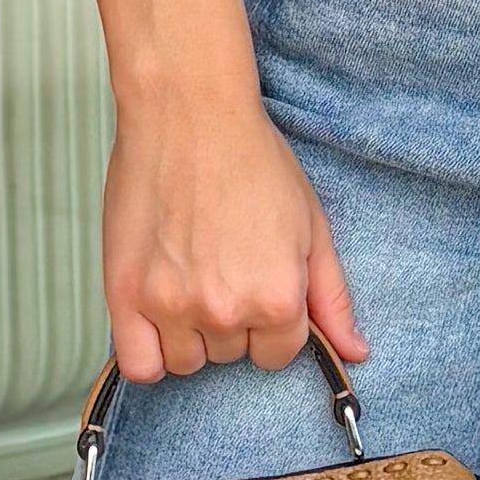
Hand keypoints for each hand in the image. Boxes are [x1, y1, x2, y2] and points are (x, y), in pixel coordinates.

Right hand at [101, 85, 365, 382]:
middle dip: (231, 322)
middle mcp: (225, 310)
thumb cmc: (250, 159)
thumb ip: (331, 298)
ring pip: (186, 361)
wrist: (189, 113)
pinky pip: (139, 366)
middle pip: (230, 356)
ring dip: (189, 333)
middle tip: (220, 266)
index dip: (270, 324)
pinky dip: (149, 353)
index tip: (256, 287)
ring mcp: (170, 305)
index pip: (276, 356)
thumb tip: (355, 352)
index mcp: (277, 299)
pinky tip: (159, 317)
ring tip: (188, 277)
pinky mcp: (125, 295)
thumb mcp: (311, 226)